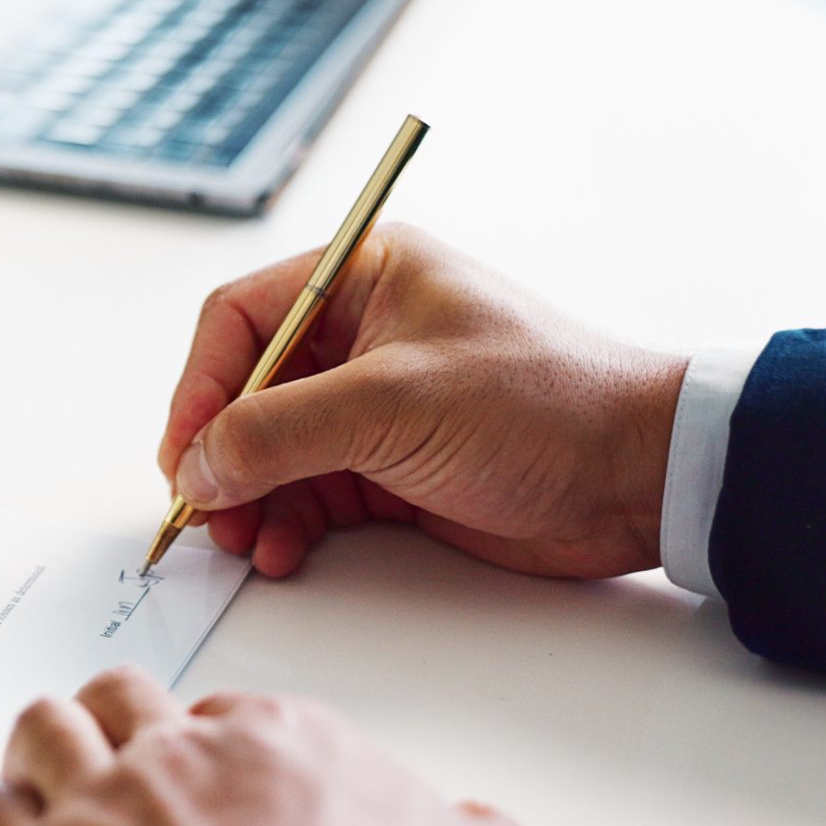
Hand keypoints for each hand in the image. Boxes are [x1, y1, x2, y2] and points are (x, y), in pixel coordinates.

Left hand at [0, 667, 532, 825]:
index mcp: (276, 745)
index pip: (222, 717)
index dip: (206, 749)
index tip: (205, 779)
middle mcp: (179, 758)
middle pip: (122, 699)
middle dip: (114, 722)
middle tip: (113, 755)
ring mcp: (101, 807)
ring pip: (45, 728)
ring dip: (41, 750)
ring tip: (41, 777)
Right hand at [158, 226, 684, 578]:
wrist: (641, 478)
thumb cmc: (544, 405)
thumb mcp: (392, 404)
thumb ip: (280, 432)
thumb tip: (199, 463)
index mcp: (364, 276)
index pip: (240, 320)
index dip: (200, 386)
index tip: (183, 451)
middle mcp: (362, 333)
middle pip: (246, 390)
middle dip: (220, 452)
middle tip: (206, 507)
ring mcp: (376, 404)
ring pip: (272, 448)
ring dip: (249, 496)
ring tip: (245, 538)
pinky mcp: (394, 467)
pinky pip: (311, 491)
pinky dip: (287, 522)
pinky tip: (283, 549)